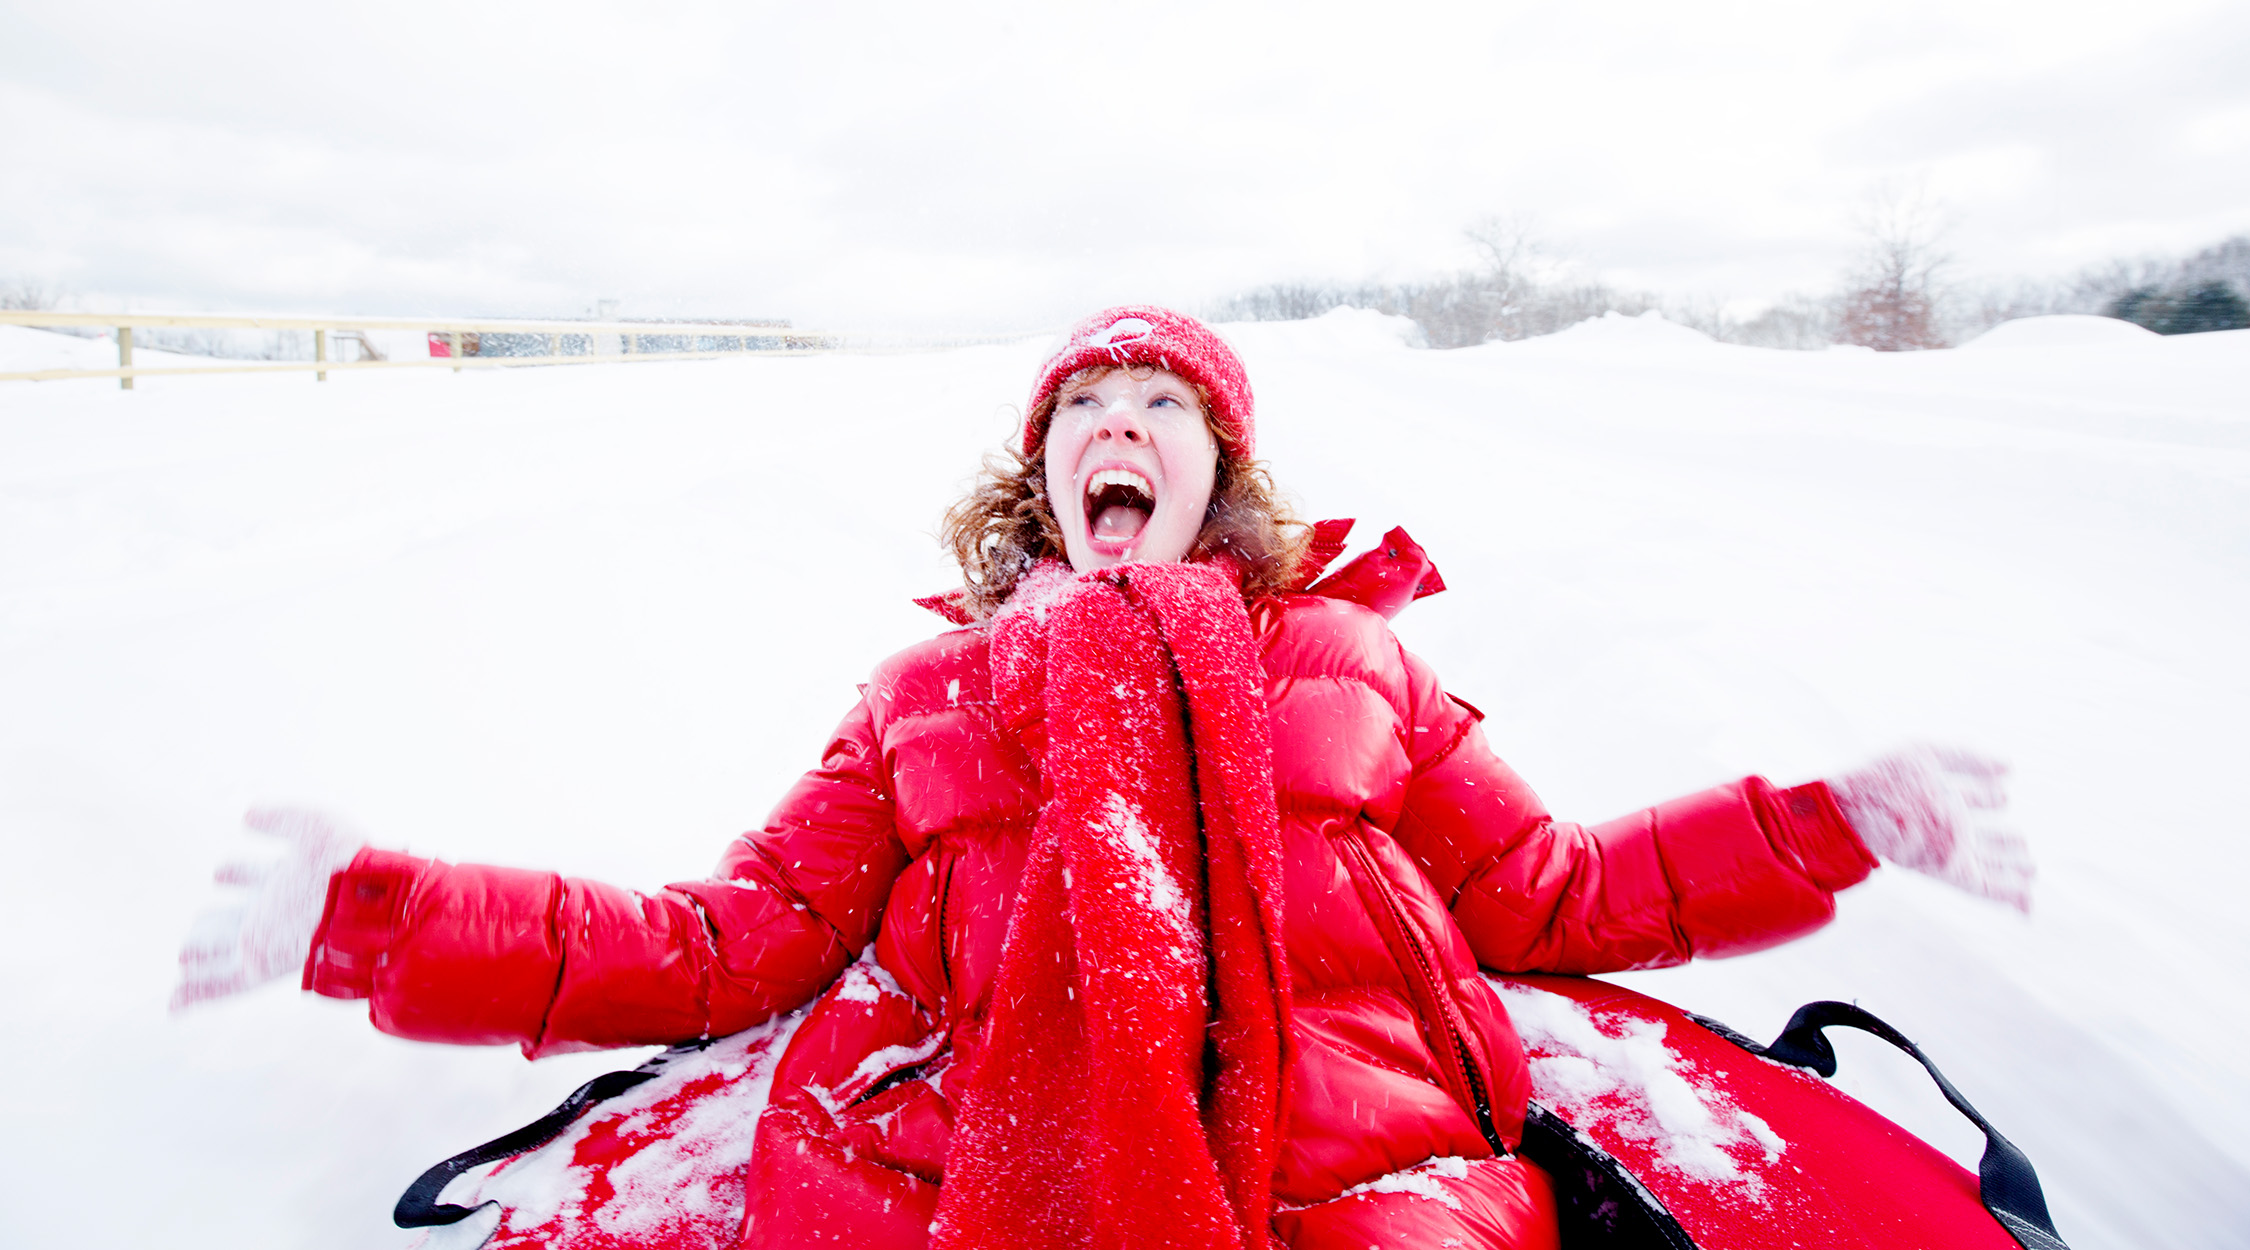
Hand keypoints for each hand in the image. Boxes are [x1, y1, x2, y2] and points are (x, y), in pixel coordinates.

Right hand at [171, 807, 366, 1011]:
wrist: (367, 900)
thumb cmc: (347, 860)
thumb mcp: (313, 825)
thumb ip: (280, 819)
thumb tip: (247, 813)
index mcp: (291, 879)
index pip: (257, 875)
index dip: (239, 872)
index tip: (219, 871)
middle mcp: (277, 912)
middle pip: (238, 918)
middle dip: (216, 920)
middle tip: (196, 923)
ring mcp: (266, 940)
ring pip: (223, 951)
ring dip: (202, 953)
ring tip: (185, 954)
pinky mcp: (259, 964)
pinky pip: (219, 984)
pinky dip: (194, 994)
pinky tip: (174, 1004)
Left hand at [1830, 747, 2034, 911]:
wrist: (1855, 811)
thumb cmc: (1882, 778)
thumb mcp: (1928, 755)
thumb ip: (1968, 758)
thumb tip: (2008, 766)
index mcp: (1941, 797)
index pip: (1975, 797)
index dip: (1991, 796)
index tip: (2003, 794)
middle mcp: (1948, 826)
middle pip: (1984, 835)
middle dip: (2007, 840)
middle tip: (2025, 843)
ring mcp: (1951, 850)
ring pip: (1991, 863)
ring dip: (2014, 868)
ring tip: (2032, 869)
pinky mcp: (1951, 871)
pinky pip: (1987, 887)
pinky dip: (2009, 896)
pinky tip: (2026, 904)